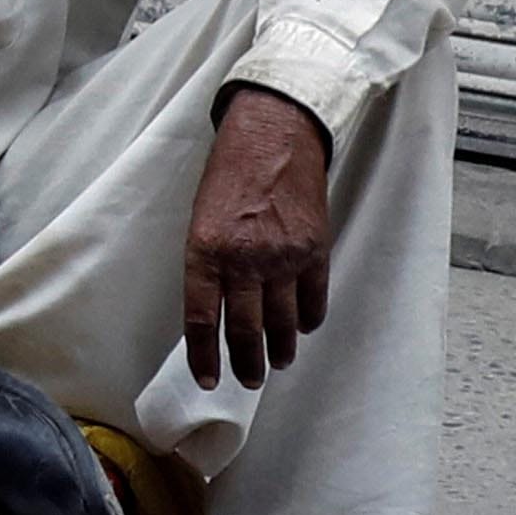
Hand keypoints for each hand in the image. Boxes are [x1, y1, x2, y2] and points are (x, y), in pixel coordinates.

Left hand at [184, 85, 335, 388]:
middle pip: (244, 331)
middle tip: (248, 380)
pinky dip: (308, 321)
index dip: (204, 358)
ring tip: (277, 362)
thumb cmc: (230, 173)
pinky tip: (302, 329)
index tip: (207, 380)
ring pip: (282, 323)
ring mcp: (283, 257)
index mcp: (205, 252)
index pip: (201, 320)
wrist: (274, 134)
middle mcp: (244, 260)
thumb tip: (214, 308)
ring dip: (279, 350)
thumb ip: (206, 264)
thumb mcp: (200, 218)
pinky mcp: (315, 250)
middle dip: (246, 364)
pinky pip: (313, 300)